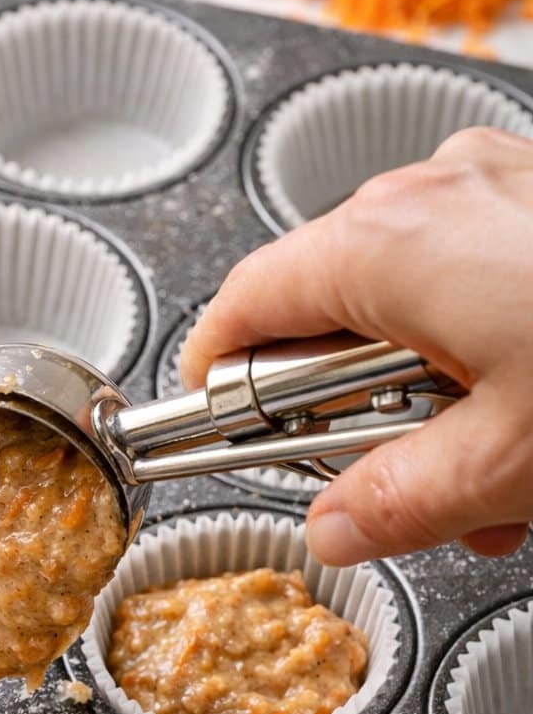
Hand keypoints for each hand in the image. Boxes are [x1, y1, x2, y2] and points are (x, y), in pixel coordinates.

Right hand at [179, 127, 532, 564]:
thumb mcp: (512, 460)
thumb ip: (396, 503)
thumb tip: (335, 527)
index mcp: (393, 244)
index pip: (248, 305)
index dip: (216, 378)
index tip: (211, 430)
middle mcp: (435, 194)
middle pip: (332, 313)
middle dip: (358, 417)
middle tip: (400, 488)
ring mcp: (496, 186)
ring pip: (413, 308)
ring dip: (437, 402)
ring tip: (504, 476)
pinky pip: (476, 279)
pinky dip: (488, 356)